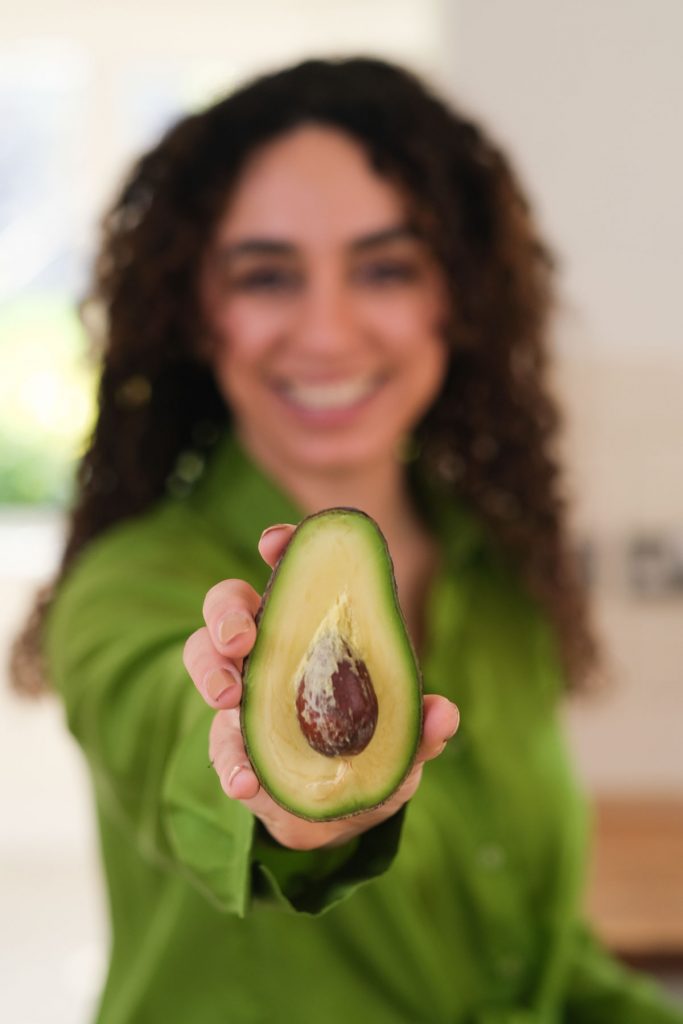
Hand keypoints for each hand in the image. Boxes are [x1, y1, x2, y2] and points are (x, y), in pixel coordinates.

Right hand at [183, 523, 459, 850]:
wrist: (339, 809)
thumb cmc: (370, 748)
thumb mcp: (400, 740)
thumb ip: (418, 727)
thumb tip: (443, 714)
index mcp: (313, 625)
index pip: (292, 570)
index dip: (282, 548)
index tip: (275, 542)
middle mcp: (270, 648)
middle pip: (227, 604)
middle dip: (227, 613)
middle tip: (241, 638)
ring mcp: (244, 693)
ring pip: (205, 658)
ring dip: (211, 672)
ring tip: (230, 698)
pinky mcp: (231, 742)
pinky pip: (217, 744)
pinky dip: (230, 762)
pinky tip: (246, 780)